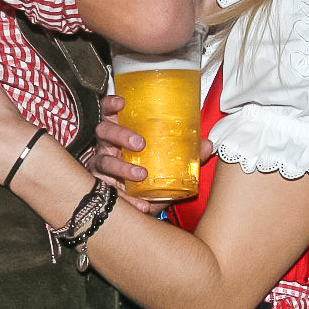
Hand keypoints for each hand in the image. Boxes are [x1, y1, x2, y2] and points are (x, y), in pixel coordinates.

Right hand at [83, 95, 174, 214]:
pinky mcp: (102, 189)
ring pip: (102, 161)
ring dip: (121, 167)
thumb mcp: (166, 162)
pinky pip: (108, 193)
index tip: (122, 102)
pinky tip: (141, 206)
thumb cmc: (147, 174)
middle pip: (104, 131)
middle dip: (120, 134)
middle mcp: (106, 147)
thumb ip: (185, 154)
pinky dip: (126, 200)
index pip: (109, 113)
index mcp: (119, 134)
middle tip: (140, 143)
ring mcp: (101, 168)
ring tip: (141, 174)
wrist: (139, 204)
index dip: (111, 104)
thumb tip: (206, 145)